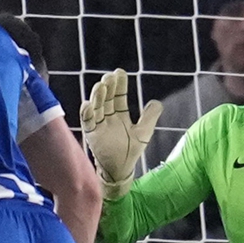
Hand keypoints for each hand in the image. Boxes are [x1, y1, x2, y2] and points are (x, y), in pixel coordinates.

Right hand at [79, 69, 162, 199]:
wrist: (121, 170)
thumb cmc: (131, 151)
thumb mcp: (144, 132)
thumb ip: (150, 117)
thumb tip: (157, 102)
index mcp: (119, 115)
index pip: (118, 96)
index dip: (119, 85)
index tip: (120, 72)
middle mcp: (108, 117)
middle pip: (106, 99)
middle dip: (108, 87)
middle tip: (109, 76)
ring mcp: (99, 125)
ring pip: (96, 107)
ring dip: (97, 97)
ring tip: (100, 86)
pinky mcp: (92, 135)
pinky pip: (87, 122)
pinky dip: (86, 113)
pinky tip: (87, 104)